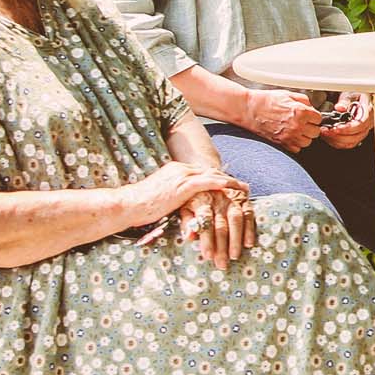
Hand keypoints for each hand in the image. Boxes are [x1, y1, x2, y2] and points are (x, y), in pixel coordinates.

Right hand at [127, 160, 251, 229]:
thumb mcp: (161, 198)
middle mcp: (180, 169)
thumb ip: (174, 197)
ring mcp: (182, 175)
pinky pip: (207, 182)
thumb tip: (181, 205)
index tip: (230, 184)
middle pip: (210, 172)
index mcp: (175, 170)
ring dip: (230, 182)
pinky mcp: (182, 185)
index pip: (202, 173)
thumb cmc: (140, 206)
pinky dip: (222, 184)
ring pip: (212, 176)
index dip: (218, 178)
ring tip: (245, 188)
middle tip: (244, 186)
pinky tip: (234, 188)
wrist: (128, 204)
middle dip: (228, 179)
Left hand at [179, 186, 256, 271]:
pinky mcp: (244, 200)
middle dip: (222, 246)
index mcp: (201, 201)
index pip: (205, 221)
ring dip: (236, 239)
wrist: (209, 179)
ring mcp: (232, 199)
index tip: (208, 256)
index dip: (207, 239)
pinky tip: (248, 244)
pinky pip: (249, 214)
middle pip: (221, 224)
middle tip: (221, 264)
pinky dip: (250, 229)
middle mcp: (218, 199)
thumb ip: (186, 222)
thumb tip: (189, 238)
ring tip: (234, 256)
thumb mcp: (184, 208)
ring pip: (236, 220)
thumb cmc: (194, 199)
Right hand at [238, 87, 324, 151]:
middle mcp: (296, 125)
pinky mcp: (281, 143)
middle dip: (311, 126)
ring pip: (308, 142)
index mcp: (300, 112)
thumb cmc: (266, 100)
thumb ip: (304, 101)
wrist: (249, 109)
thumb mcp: (288, 94)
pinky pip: (296, 149)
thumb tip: (312, 108)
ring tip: (297, 129)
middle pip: (316, 132)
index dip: (314, 116)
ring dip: (304, 136)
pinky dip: (295, 143)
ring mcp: (289, 136)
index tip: (310, 115)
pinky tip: (290, 135)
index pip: (319, 119)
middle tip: (304, 122)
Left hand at [319, 91, 373, 150]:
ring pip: (351, 142)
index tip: (336, 127)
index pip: (360, 124)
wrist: (357, 99)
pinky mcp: (356, 136)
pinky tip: (328, 136)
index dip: (348, 128)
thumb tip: (340, 107)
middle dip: (339, 135)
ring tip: (325, 132)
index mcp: (368, 112)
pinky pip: (347, 144)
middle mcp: (367, 124)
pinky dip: (336, 142)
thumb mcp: (350, 93)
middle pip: (356, 136)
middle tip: (327, 130)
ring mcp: (362, 132)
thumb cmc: (356, 96)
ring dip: (336, 140)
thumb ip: (345, 101)